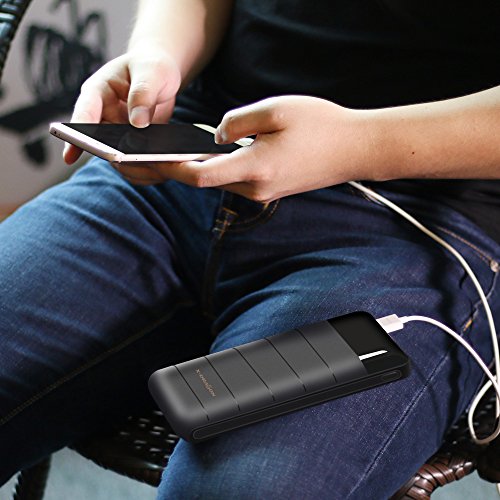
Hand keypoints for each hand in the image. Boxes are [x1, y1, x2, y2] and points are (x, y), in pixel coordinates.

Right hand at [63, 46, 180, 164]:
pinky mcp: (130, 143)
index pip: (85, 112)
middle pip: (98, 141)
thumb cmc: (151, 66)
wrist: (160, 74)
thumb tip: (138, 122)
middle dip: (110, 154)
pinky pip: (133, 159)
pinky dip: (145, 165)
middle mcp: (102, 114)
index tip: (71, 154)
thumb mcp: (151, 71)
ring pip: (116, 155)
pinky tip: (160, 168)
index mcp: (98, 91)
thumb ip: (143, 92)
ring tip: (152, 166)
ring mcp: (115, 131)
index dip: (77, 134)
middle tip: (126, 163)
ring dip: (131, 163)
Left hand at [116, 95, 376, 201]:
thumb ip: (237, 121)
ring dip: (201, 169)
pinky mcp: (271, 190)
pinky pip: (238, 181)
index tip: (149, 159)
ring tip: (178, 151)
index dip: (171, 168)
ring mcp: (264, 193)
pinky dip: (221, 169)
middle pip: (206, 182)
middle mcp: (256, 189)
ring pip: (221, 182)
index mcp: (254, 169)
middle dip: (179, 168)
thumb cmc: (320, 125)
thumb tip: (215, 135)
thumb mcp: (275, 110)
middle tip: (156, 153)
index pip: (199, 177)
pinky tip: (214, 154)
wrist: (355, 149)